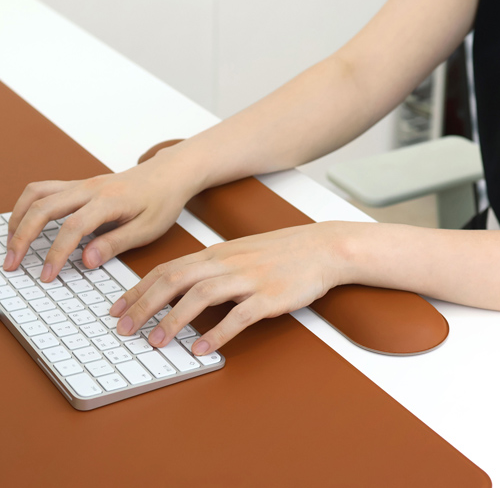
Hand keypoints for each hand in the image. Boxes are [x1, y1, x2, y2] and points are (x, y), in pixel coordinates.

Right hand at [4, 148, 196, 281]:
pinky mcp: (80, 184)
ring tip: (11, 244)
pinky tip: (26, 222)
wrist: (168, 174)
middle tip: (12, 264)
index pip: (72, 228)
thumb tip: (86, 260)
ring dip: (18, 218)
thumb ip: (116, 244)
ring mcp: (82, 184)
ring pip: (37, 193)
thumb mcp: (147, 229)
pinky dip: (29, 205)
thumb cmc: (162, 201)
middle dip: (21, 237)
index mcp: (108, 201)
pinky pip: (45, 189)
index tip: (47, 275)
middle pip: (43, 207)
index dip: (55, 254)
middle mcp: (90, 188)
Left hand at [111, 222, 348, 354]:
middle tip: (123, 328)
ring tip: (156, 342)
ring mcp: (249, 279)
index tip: (118, 307)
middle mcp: (227, 263)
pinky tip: (202, 348)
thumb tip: (184, 289)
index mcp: (217, 254)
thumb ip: (212, 268)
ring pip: (202, 295)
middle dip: (144, 304)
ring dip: (174, 319)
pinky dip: (218, 333)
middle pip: (176, 279)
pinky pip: (239, 316)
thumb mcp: (239, 253)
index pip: (168, 268)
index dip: (138, 288)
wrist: (321, 248)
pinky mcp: (270, 296)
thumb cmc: (280, 252)